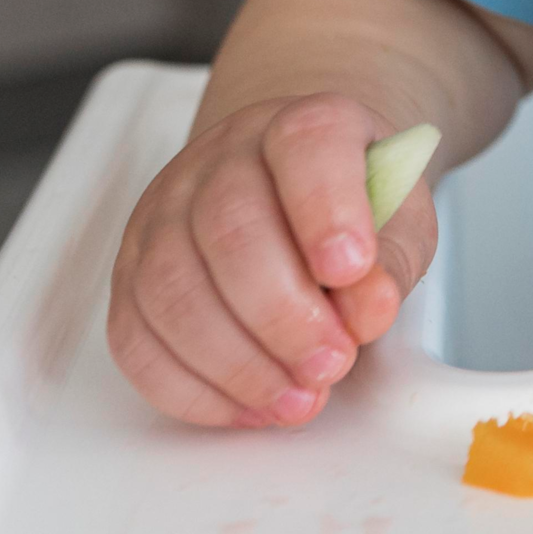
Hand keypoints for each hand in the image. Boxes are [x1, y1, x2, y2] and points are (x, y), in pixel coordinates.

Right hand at [107, 94, 436, 427]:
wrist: (301, 190)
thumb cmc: (354, 209)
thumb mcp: (401, 221)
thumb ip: (393, 261)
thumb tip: (368, 309)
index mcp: (303, 127)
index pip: (306, 143)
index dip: (327, 208)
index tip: (351, 269)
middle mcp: (222, 158)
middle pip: (229, 227)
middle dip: (282, 314)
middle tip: (331, 363)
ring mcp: (165, 212)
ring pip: (172, 288)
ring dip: (237, 363)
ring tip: (297, 398)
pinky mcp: (131, 273)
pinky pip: (136, 337)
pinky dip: (191, 388)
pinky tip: (247, 405)